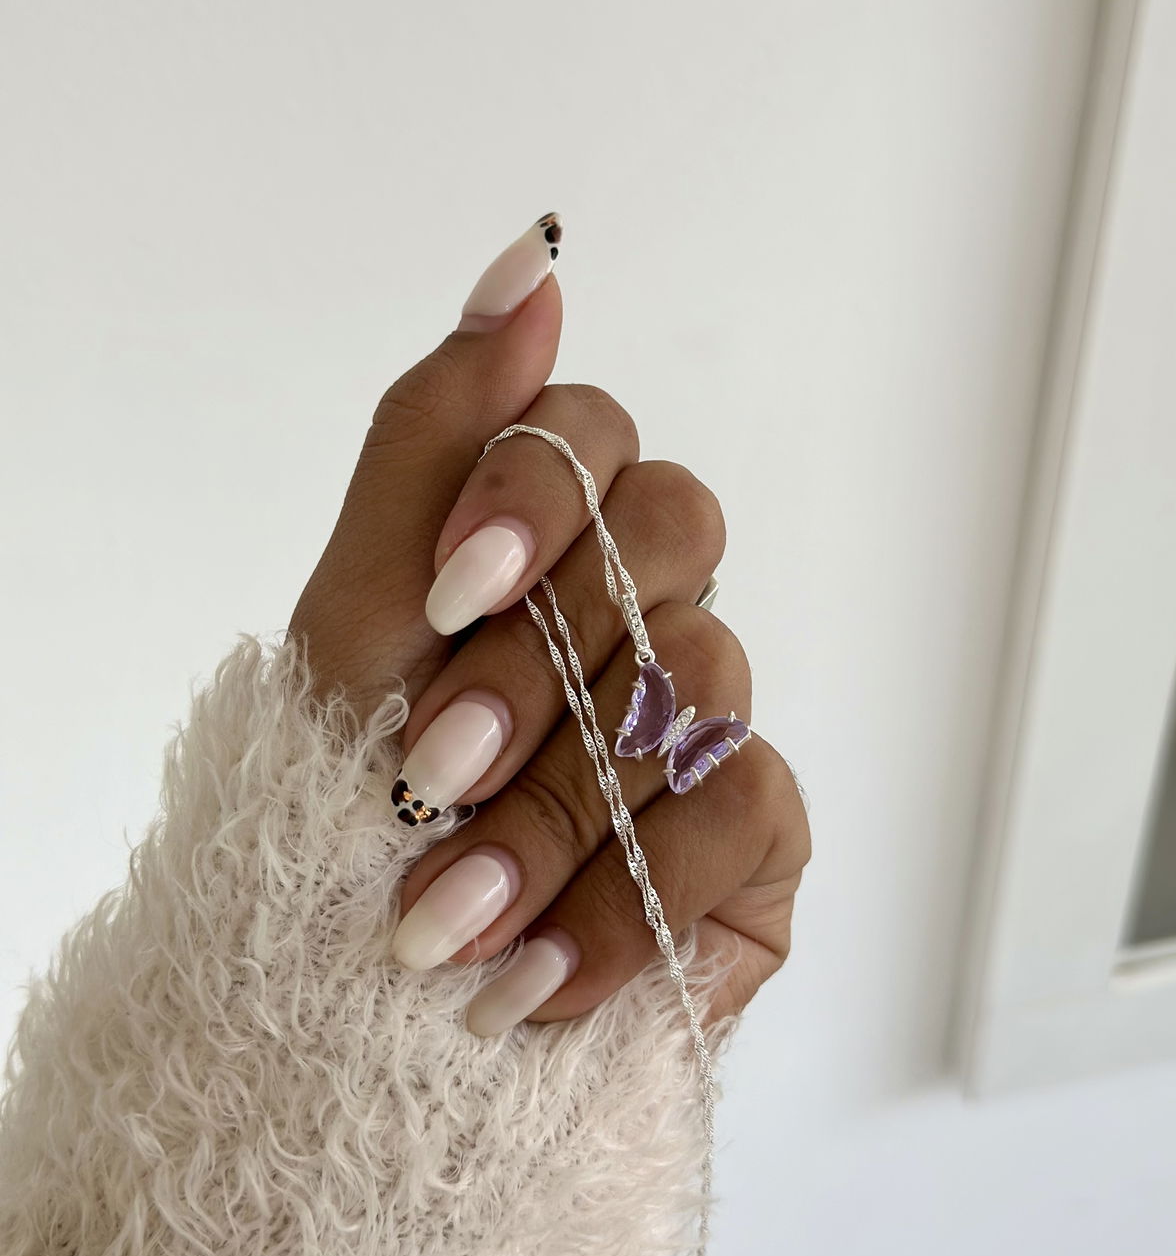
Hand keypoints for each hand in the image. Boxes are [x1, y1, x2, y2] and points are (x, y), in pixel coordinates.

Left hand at [288, 214, 809, 1036]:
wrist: (343, 993)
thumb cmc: (340, 789)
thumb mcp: (360, 607)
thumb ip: (438, 432)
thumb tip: (528, 262)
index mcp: (547, 533)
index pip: (594, 431)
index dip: (534, 491)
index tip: (443, 593)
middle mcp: (639, 607)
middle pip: (675, 529)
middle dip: (540, 657)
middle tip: (430, 764)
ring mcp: (705, 718)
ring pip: (702, 678)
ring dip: (557, 804)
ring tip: (444, 915)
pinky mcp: (755, 836)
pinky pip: (747, 808)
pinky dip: (628, 894)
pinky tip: (531, 976)